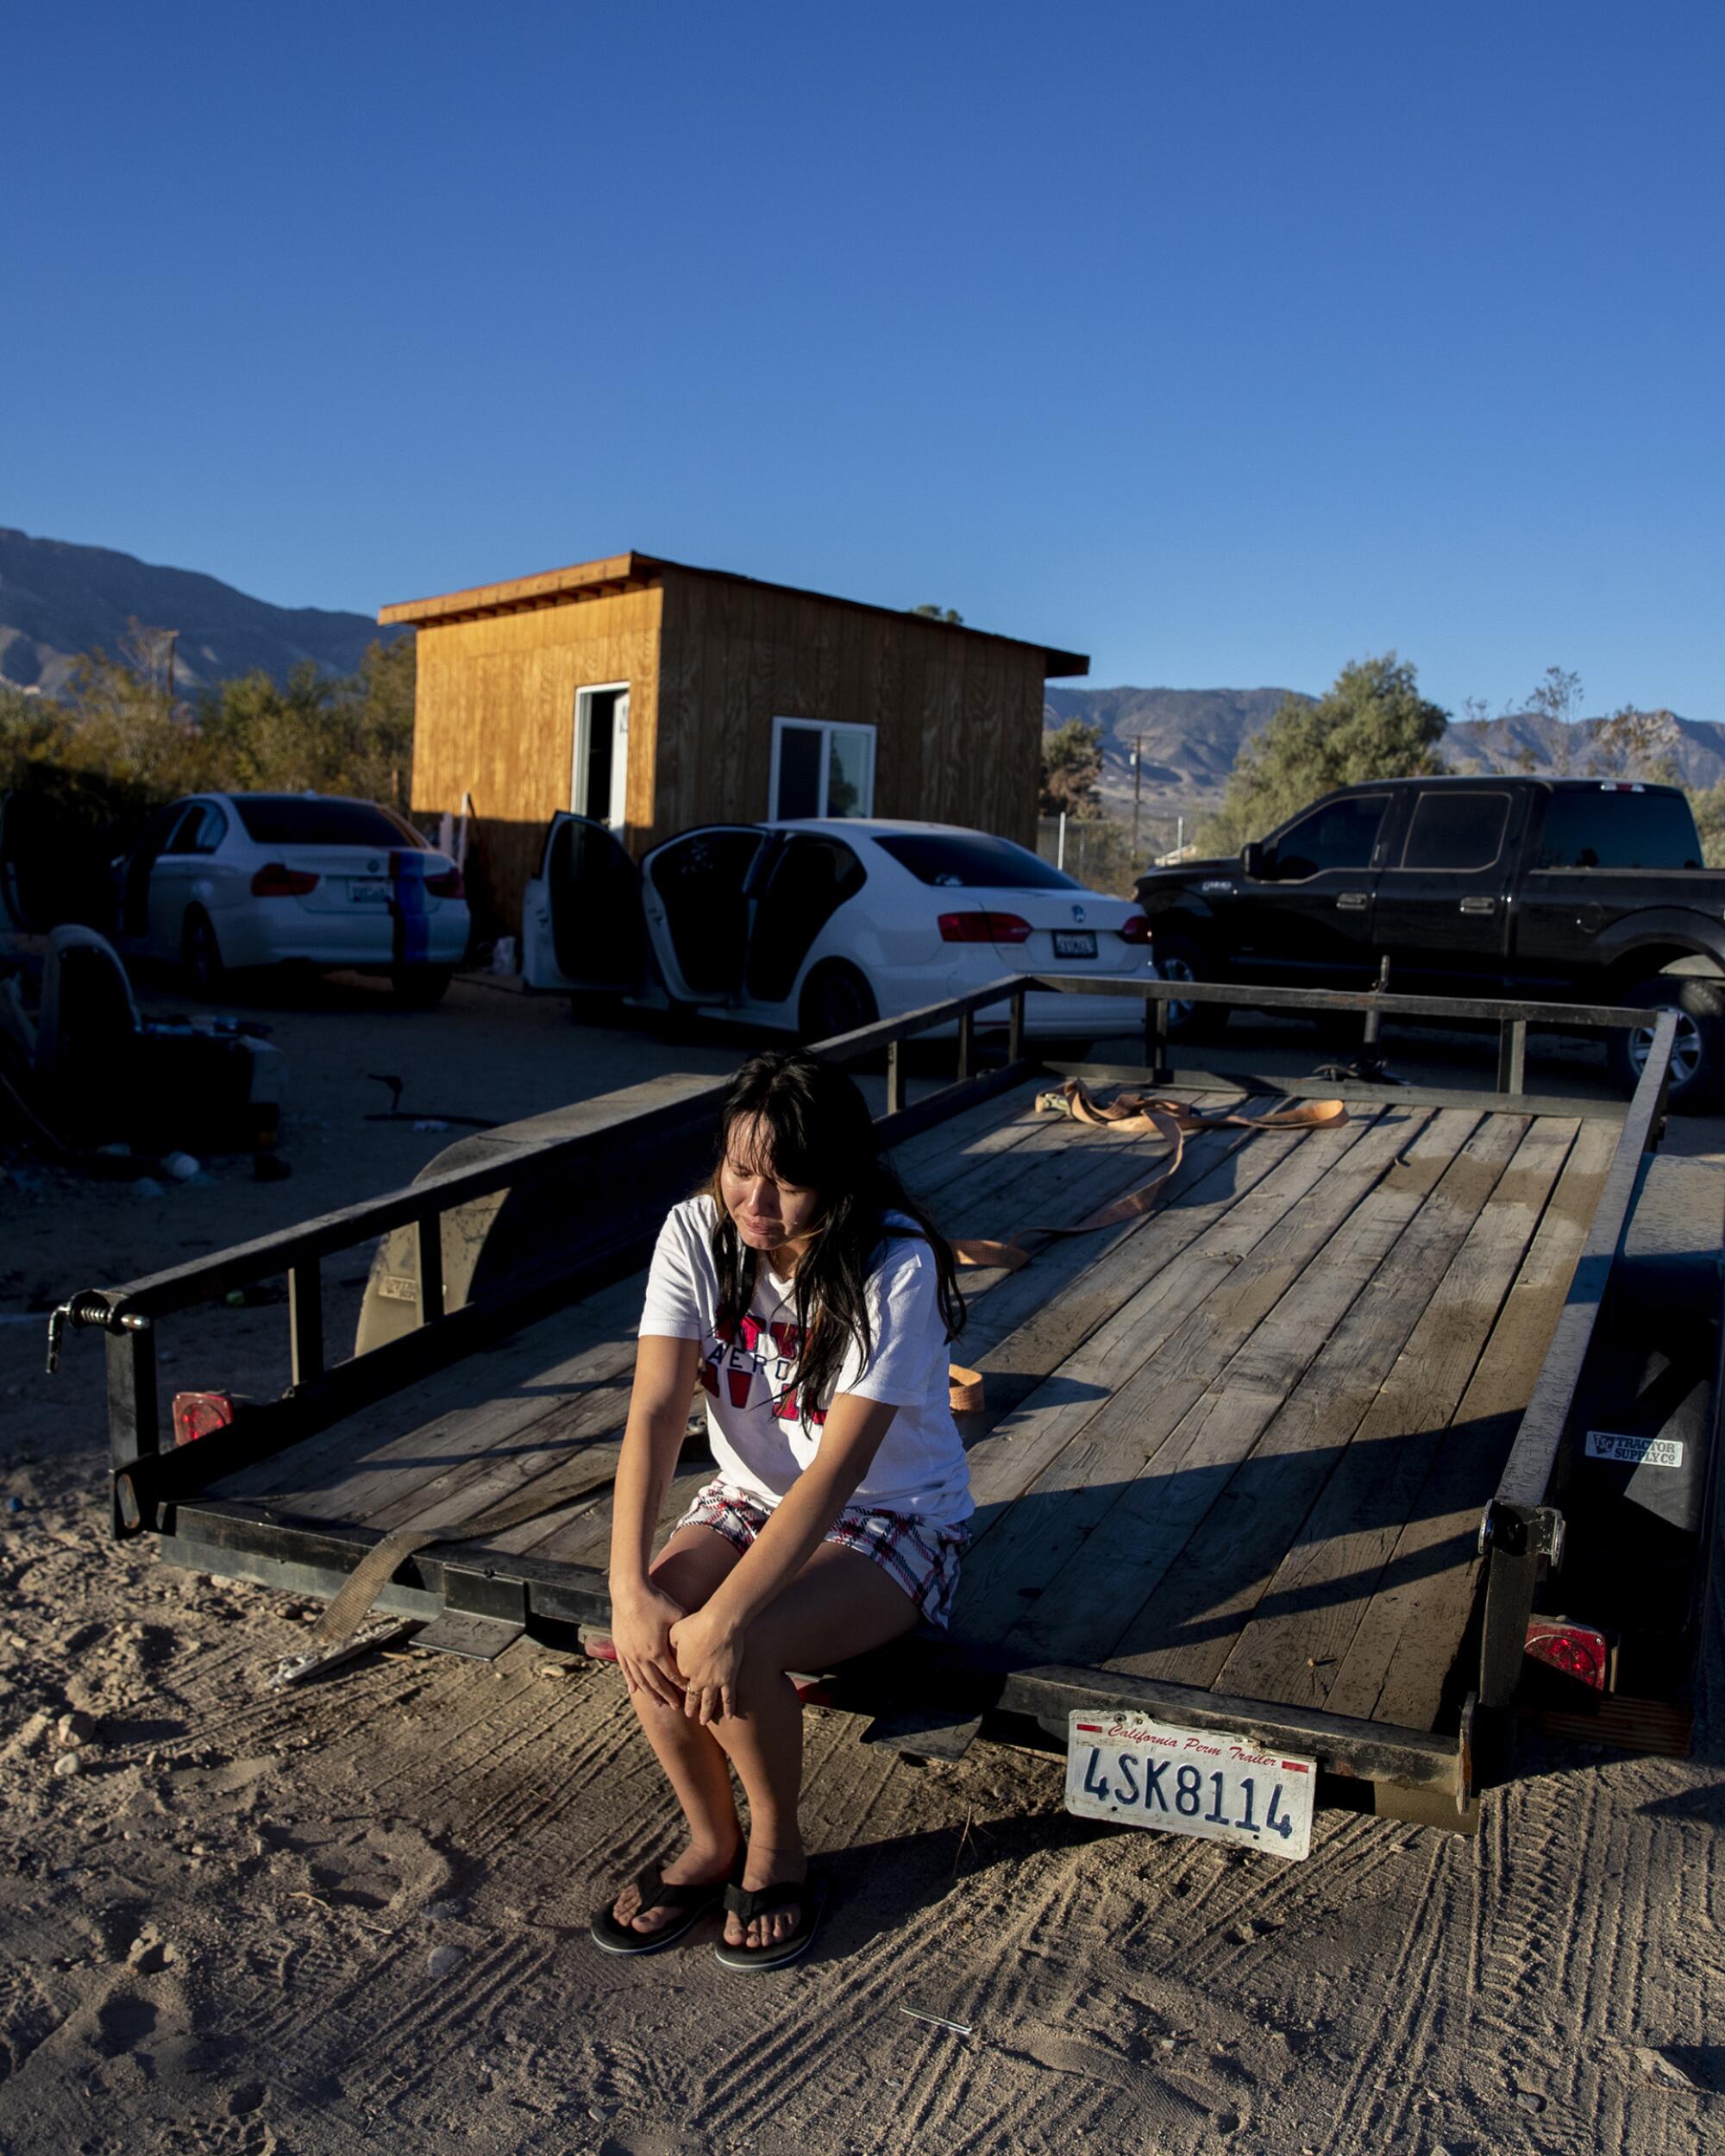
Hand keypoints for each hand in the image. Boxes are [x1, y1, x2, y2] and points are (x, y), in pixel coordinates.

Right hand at [609, 1578, 687, 1710]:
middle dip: (667, 1696)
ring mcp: (629, 1654)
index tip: (689, 1691)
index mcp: (657, 1651)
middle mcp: (642, 1657)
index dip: (681, 1685)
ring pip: (640, 1680)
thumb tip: (697, 1639)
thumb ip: (684, 1631)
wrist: (628, 1591)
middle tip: (677, 1707)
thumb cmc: (654, 1601)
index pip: (672, 1675)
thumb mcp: (675, 1614)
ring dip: (650, 1693)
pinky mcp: (620, 1647)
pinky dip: (631, 1681)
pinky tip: (634, 1690)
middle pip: (656, 1683)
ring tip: (658, 1703)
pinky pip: (625, 1670)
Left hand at [668, 1607, 743, 1725]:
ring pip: (709, 1702)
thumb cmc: (697, 1623)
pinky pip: (728, 1698)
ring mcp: (713, 1681)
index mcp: (682, 1669)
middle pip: (692, 1697)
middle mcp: (697, 1679)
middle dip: (690, 1707)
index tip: (676, 1695)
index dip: (678, 1689)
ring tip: (704, 1721)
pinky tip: (729, 1716)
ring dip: (706, 1713)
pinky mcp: (729, 1679)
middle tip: (689, 1715)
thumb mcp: (676, 1631)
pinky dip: (729, 1708)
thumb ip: (670, 1643)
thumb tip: (665, 1647)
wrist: (720, 1623)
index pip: (679, 1683)